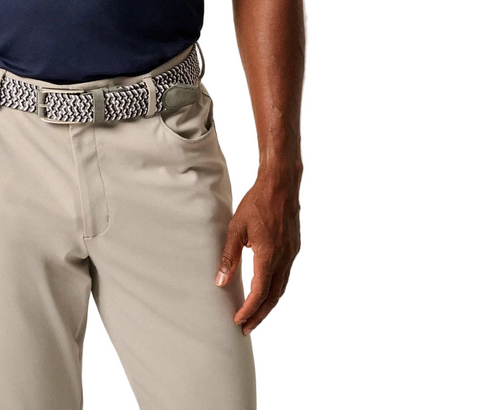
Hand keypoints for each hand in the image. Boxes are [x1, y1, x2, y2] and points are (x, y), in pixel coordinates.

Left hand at [214, 170, 300, 334]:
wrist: (281, 185)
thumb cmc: (256, 203)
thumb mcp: (236, 228)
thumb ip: (229, 256)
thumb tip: (220, 282)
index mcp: (269, 255)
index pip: (259, 292)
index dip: (248, 310)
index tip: (237, 321)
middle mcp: (284, 258)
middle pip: (273, 297)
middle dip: (259, 315)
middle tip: (246, 329)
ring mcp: (291, 254)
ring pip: (281, 288)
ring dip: (268, 304)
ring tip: (255, 315)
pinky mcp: (294, 248)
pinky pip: (285, 275)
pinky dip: (275, 289)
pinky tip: (266, 289)